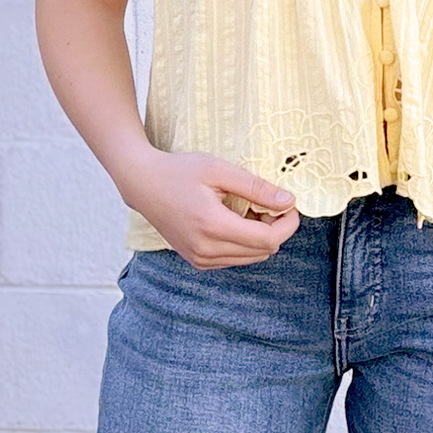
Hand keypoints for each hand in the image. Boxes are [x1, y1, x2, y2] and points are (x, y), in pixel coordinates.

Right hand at [119, 149, 302, 269]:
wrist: (143, 184)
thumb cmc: (179, 171)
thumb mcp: (219, 170)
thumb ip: (256, 187)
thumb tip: (288, 201)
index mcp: (212, 226)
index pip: (268, 240)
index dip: (287, 224)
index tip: (289, 205)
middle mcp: (206, 250)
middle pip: (263, 252)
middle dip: (275, 229)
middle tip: (268, 202)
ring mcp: (200, 260)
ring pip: (251, 258)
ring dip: (261, 237)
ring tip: (250, 210)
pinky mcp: (198, 262)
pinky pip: (235, 259)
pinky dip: (245, 243)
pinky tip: (236, 221)